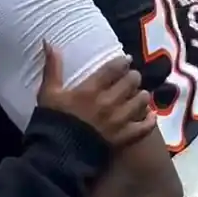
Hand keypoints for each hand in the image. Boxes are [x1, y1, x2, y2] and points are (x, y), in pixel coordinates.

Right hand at [37, 44, 154, 149]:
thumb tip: (48, 42)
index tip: (126, 60)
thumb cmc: (52, 122)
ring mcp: (118, 121)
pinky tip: (149, 115)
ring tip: (139, 95)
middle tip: (132, 78)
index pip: (114, 68)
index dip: (123, 62)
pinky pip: (144, 127)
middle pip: (131, 82)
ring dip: (141, 96)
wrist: (57, 155)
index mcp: (90, 90)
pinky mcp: (123, 138)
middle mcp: (108, 102)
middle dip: (133, 77)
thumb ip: (52, 67)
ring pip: (141, 101)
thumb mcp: (48, 93)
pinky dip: (149, 120)